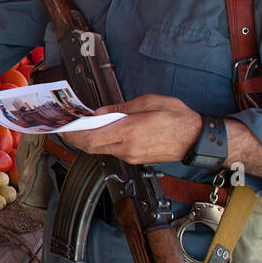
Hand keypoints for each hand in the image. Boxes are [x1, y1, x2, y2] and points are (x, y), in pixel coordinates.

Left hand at [61, 95, 202, 165]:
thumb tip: (100, 113)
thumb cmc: (177, 118)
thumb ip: (121, 108)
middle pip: (92, 147)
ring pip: (101, 150)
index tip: (64, 127)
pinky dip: (103, 143)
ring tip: (79, 128)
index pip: (93, 138)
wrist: (197, 138)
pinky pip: (113, 152)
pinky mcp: (136, 160)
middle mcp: (128, 148)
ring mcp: (132, 156)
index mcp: (130, 131)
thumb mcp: (148, 103)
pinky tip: (100, 133)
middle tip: (65, 128)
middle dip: (75, 138)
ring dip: (88, 140)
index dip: (74, 134)